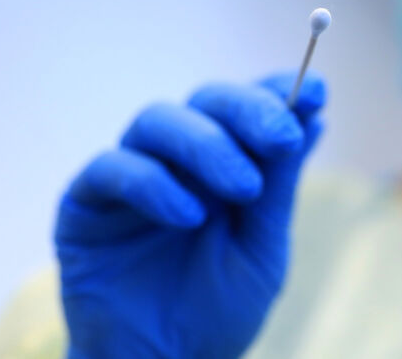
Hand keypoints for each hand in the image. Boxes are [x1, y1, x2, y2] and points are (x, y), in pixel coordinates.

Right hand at [54, 72, 325, 358]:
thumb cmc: (219, 309)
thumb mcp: (263, 247)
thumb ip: (280, 185)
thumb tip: (314, 118)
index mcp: (226, 163)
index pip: (249, 106)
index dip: (279, 91)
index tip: (314, 92)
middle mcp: (179, 159)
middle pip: (207, 101)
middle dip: (249, 111)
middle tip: (282, 139)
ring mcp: (132, 175)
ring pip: (158, 120)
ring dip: (207, 146)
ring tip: (243, 190)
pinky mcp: (86, 203)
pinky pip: (113, 168)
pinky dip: (154, 184)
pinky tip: (190, 218)